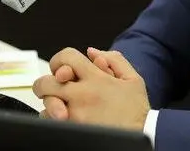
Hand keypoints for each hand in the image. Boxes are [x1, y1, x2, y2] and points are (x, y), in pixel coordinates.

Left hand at [33, 47, 149, 131]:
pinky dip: (53, 121)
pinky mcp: (72, 130)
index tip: (62, 71)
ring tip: (62, 108)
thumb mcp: (133, 79)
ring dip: (51, 105)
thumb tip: (91, 52)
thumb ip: (114, 60)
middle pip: (46, 83)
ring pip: (46, 106)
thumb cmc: (137, 110)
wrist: (143, 136)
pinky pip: (50, 124)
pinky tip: (66, 120)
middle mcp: (82, 95)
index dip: (60, 61)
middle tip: (53, 89)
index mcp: (96, 78)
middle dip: (46, 84)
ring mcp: (75, 115)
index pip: (66, 57)